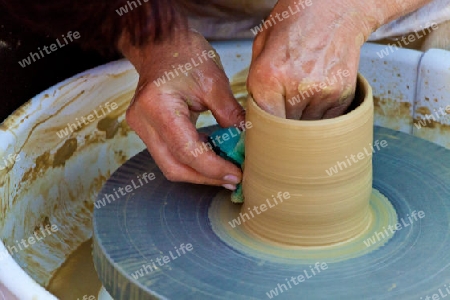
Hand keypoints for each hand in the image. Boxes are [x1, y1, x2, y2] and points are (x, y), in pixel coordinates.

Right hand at [121, 30, 244, 188]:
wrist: (161, 43)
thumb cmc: (185, 54)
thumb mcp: (214, 82)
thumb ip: (231, 115)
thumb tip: (248, 144)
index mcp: (158, 107)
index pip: (187, 151)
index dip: (214, 168)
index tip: (237, 174)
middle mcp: (143, 122)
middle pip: (174, 167)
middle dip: (206, 177)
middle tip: (233, 179)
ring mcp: (141, 128)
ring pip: (170, 166)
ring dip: (199, 172)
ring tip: (226, 170)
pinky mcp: (147, 130)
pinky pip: (169, 155)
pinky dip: (192, 161)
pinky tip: (212, 159)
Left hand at [247, 0, 374, 119]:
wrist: (335, 9)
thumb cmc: (295, 23)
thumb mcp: (261, 46)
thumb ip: (256, 83)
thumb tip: (256, 113)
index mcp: (268, 75)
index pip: (263, 122)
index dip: (265, 126)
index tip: (267, 126)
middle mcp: (296, 87)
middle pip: (285, 128)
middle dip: (283, 121)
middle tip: (286, 103)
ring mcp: (322, 93)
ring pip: (307, 127)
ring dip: (303, 117)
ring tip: (304, 91)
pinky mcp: (342, 95)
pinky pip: (326, 120)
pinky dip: (321, 113)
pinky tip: (318, 91)